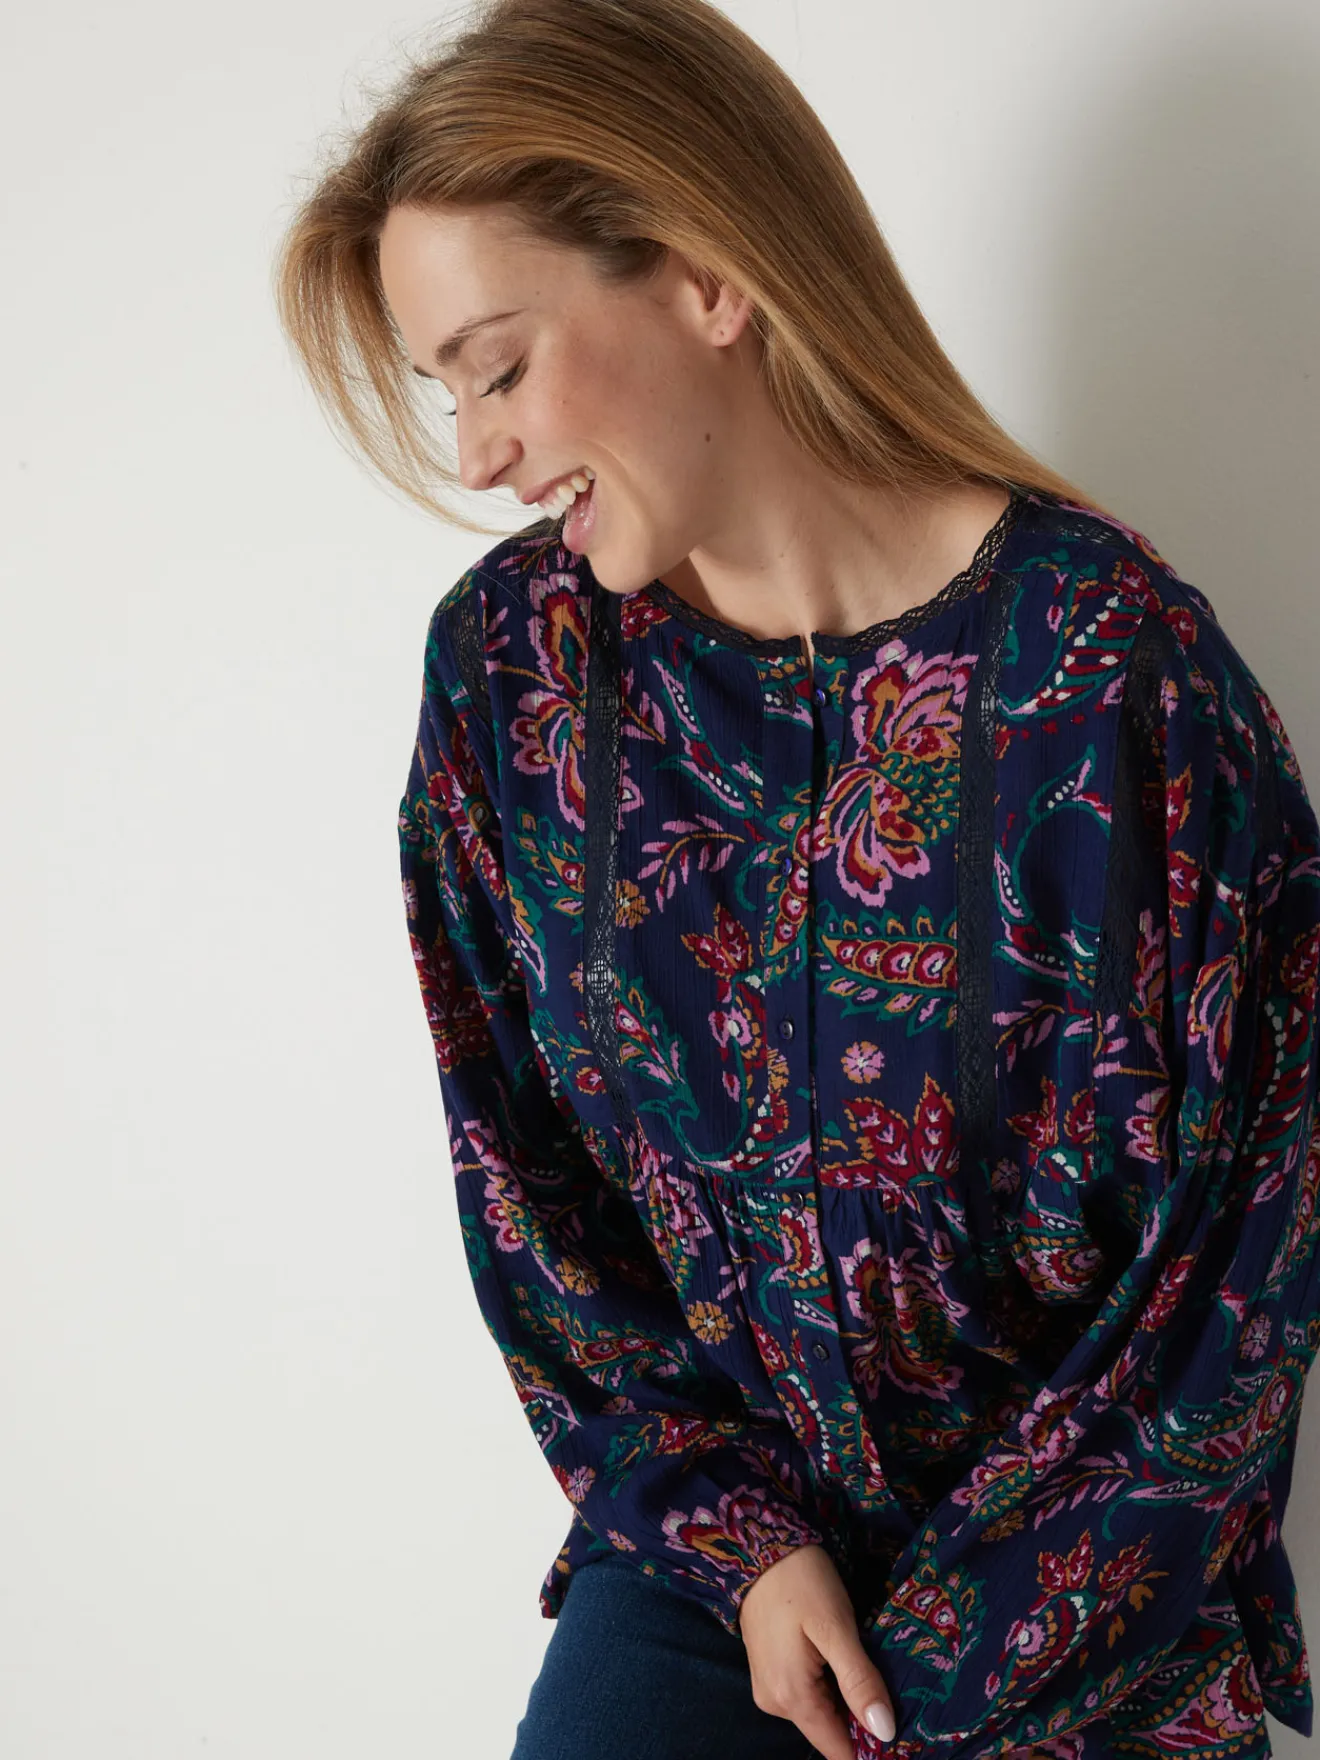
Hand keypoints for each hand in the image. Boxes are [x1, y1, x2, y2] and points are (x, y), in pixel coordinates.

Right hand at [738, 1543, 895, 1759]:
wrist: (758, 1545)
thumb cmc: (801, 1581)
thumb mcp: (837, 1627)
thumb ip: (859, 1681)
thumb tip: (884, 1732)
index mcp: (792, 1698)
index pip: (838, 1750)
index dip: (871, 1744)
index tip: (899, 1727)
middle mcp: (775, 1704)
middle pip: (830, 1731)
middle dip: (860, 1718)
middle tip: (887, 1684)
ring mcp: (768, 1688)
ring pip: (820, 1712)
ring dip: (845, 1699)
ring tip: (866, 1665)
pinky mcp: (768, 1672)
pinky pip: (806, 1694)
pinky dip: (829, 1684)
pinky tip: (841, 1658)